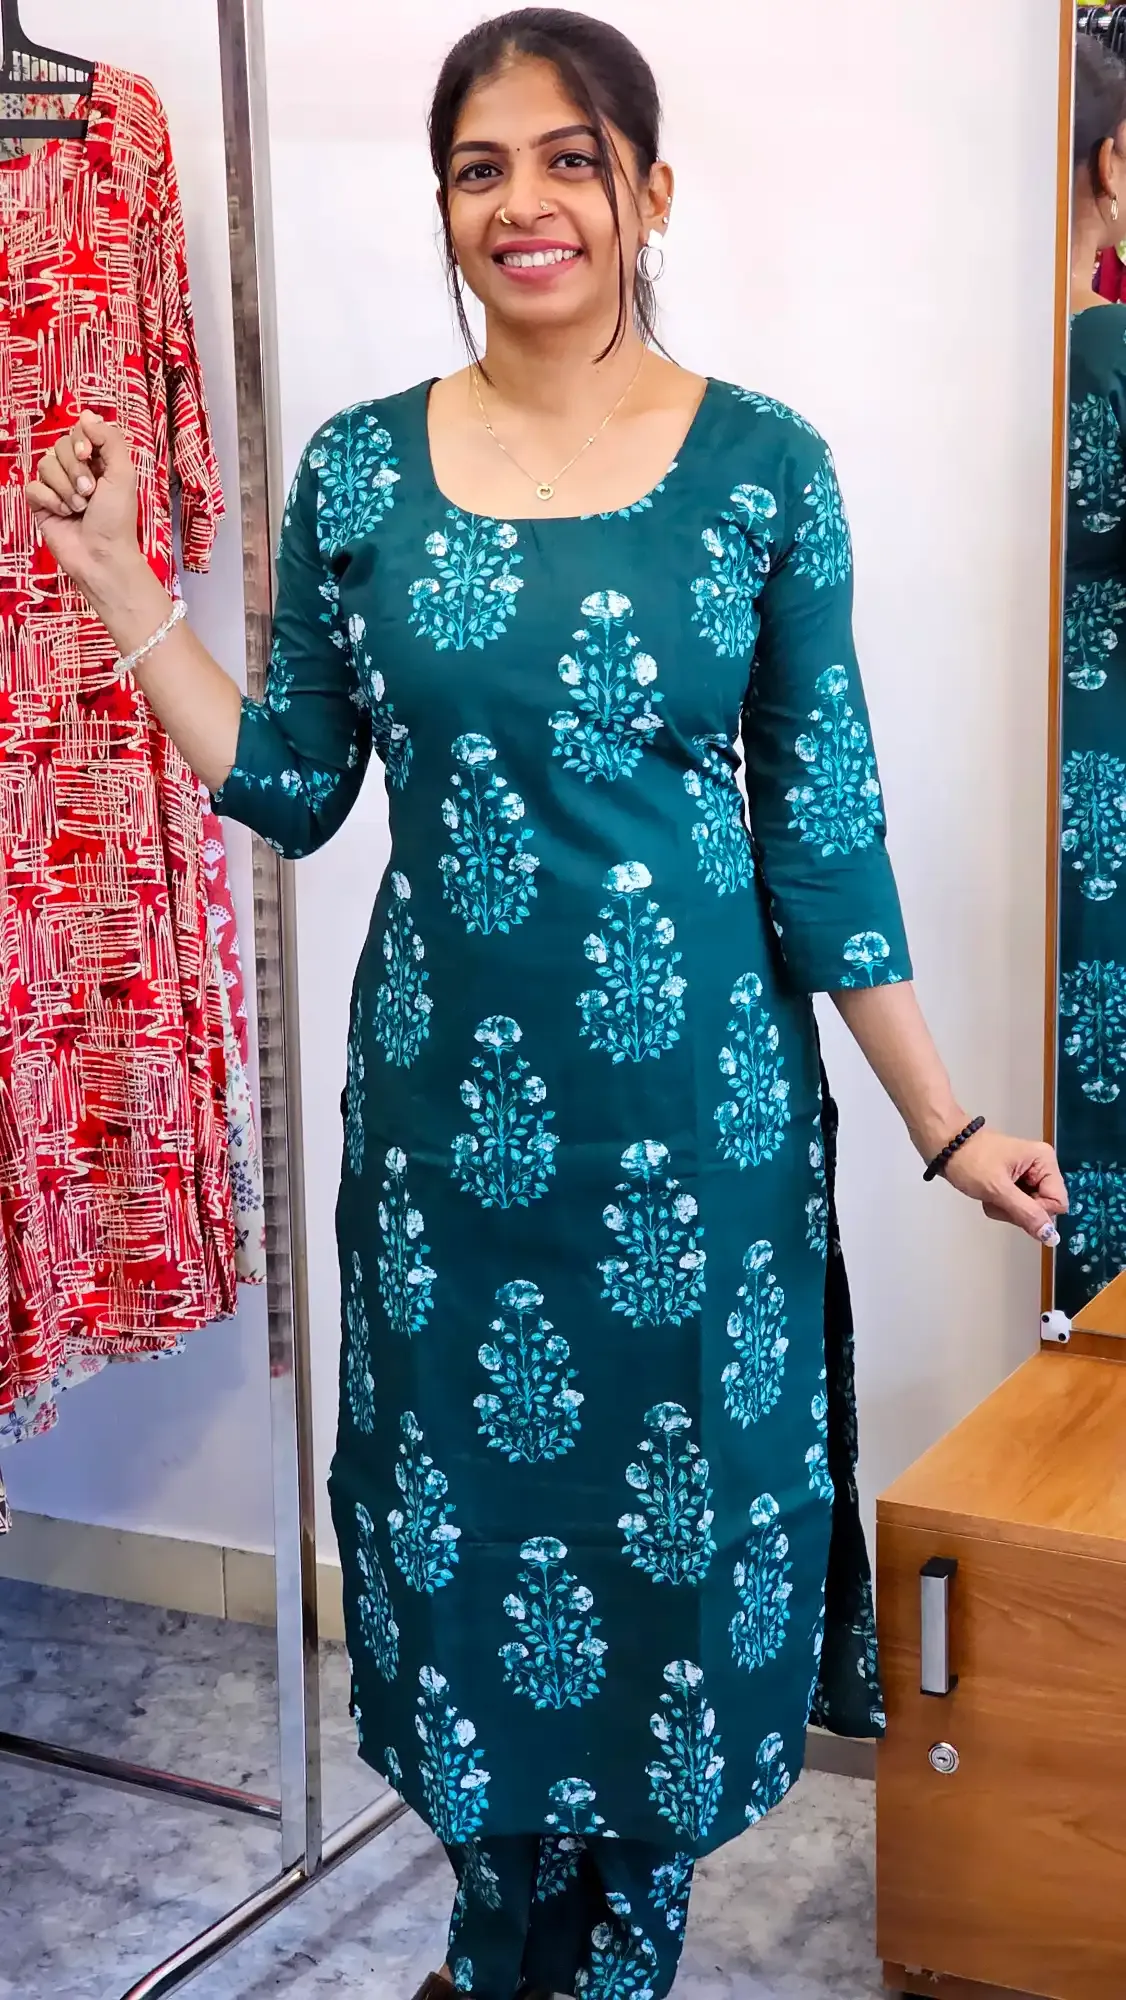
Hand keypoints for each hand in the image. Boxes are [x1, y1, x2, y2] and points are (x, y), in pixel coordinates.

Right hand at [25, 411, 143, 599]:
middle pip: (59, 445)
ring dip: (64, 488)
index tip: (89, 455)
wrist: (102, 556)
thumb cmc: (117, 519)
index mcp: (99, 460)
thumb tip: (86, 414)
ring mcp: (57, 486)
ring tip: (79, 508)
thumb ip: (110, 440)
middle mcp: (77, 469)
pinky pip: (33, 486)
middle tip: (89, 492)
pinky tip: (63, 513)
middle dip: (74, 469)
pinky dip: (49, 500)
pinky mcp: (41, 503)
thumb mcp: (124, 473)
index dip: (80, 439)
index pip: (79, 430)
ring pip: (45, 464)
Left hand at [939, 1129, 1067, 1243]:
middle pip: (1043, 1208)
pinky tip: (988, 1194)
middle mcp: (1041, 1167)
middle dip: (1017, 1210)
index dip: (1036, 1211)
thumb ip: (1026, 1213)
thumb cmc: (969, 1160)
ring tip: (989, 1193)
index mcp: (1044, 1161)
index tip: (1012, 1202)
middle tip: (996, 1197)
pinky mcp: (1016, 1182)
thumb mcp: (997, 1189)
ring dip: (1006, 1209)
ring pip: (1028, 1211)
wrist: (945, 1146)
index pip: (1057, 1203)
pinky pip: (1017, 1206)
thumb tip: (1051, 1237)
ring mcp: (1028, 1175)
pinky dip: (1001, 1205)